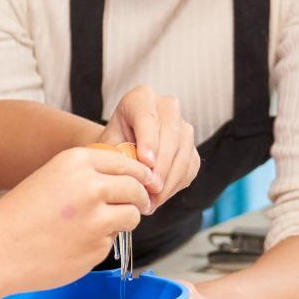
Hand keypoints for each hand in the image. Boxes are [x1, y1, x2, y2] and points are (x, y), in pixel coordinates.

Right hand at [0, 146, 155, 295]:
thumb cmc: (20, 215)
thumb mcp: (51, 177)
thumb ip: (87, 174)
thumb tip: (127, 179)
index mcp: (76, 162)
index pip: (125, 162)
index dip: (138, 174)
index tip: (142, 182)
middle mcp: (90, 186)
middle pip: (136, 188)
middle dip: (139, 198)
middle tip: (137, 205)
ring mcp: (96, 219)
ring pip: (132, 216)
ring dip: (124, 220)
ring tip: (99, 225)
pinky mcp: (97, 247)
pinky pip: (112, 241)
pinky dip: (100, 242)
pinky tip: (75, 243)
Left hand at [100, 87, 198, 207]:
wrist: (120, 151)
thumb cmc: (110, 146)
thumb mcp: (107, 146)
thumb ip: (118, 155)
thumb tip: (135, 173)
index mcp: (141, 98)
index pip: (148, 116)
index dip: (149, 140)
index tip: (146, 162)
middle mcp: (167, 107)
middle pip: (172, 134)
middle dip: (162, 164)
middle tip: (150, 188)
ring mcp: (183, 126)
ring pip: (184, 152)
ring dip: (169, 180)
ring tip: (152, 199)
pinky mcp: (191, 148)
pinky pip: (190, 167)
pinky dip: (176, 185)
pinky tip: (159, 197)